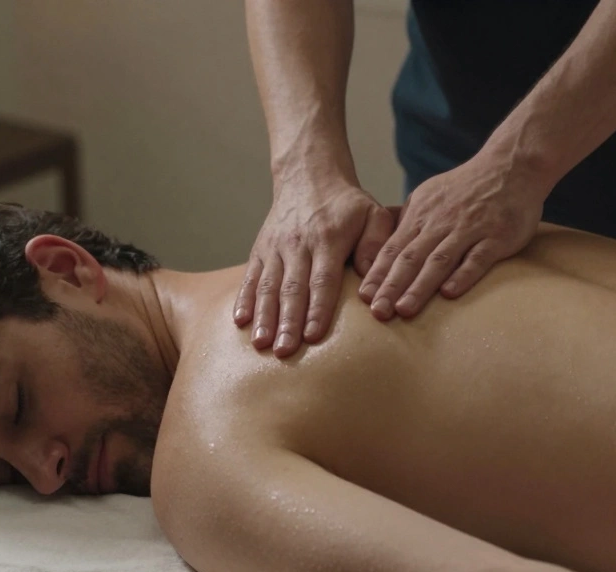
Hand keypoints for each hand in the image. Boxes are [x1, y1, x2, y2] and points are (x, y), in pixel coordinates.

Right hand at [236, 179, 393, 356]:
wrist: (309, 176)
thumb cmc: (347, 205)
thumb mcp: (372, 215)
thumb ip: (375, 246)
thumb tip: (372, 281)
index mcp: (328, 238)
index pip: (323, 280)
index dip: (318, 309)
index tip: (314, 337)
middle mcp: (298, 244)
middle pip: (292, 289)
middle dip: (287, 322)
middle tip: (285, 351)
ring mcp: (275, 247)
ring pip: (268, 286)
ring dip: (264, 317)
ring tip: (260, 344)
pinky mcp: (260, 250)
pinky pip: (250, 277)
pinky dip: (244, 299)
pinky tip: (240, 322)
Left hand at [357, 152, 547, 319]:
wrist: (511, 166)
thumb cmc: (467, 187)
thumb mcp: (429, 195)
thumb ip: (407, 220)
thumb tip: (382, 246)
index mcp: (422, 215)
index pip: (393, 248)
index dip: (377, 273)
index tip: (363, 297)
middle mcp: (441, 223)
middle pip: (410, 258)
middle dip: (391, 286)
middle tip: (377, 311)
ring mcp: (469, 229)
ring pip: (439, 261)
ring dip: (420, 286)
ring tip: (404, 310)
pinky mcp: (496, 236)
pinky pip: (477, 258)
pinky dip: (463, 276)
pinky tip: (449, 294)